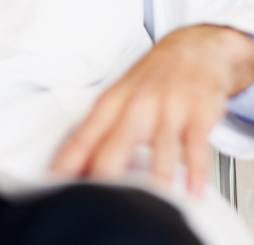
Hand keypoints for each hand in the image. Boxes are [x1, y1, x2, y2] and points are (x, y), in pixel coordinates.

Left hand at [51, 24, 253, 194]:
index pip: (82, 139)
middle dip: (104, 177)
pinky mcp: (197, 114)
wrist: (193, 49)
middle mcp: (135, 106)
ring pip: (157, 150)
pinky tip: (191, 192)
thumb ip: (101, 134)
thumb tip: (77, 168)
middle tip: (98, 205)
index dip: (67, 164)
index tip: (56, 185)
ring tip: (149, 203)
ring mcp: (167, 109)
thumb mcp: (119, 100)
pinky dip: (195, 173)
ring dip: (154, 180)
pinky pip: (195, 147)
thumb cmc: (151, 80)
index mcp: (110, 105)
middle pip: (114, 147)